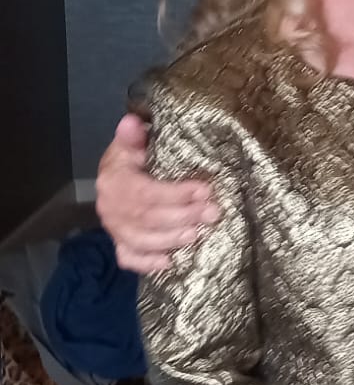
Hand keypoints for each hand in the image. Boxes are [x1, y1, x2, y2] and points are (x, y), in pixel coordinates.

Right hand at [96, 112, 220, 274]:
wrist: (113, 176)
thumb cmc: (130, 159)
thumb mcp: (130, 143)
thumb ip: (132, 136)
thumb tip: (132, 122)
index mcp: (113, 180)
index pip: (146, 191)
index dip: (176, 193)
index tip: (205, 190)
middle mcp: (110, 207)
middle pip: (147, 217)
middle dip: (183, 217)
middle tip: (212, 213)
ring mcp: (113, 228)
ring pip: (141, 240)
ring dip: (171, 239)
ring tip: (197, 235)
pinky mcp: (118, 243)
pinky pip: (128, 258)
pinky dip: (147, 263)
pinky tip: (169, 263)